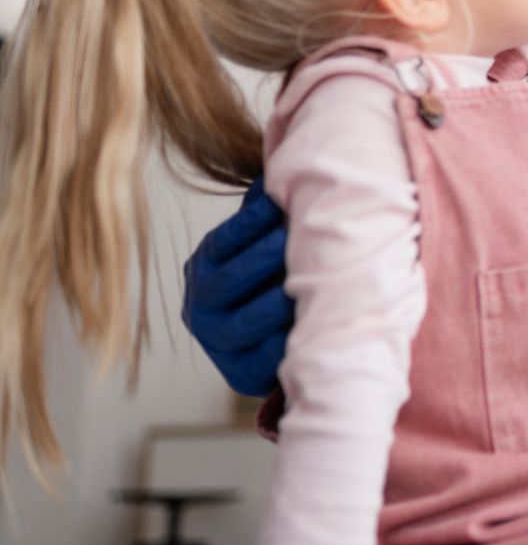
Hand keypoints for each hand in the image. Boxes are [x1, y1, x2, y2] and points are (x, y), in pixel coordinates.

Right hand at [181, 178, 293, 397]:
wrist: (271, 345)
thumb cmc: (271, 281)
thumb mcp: (260, 246)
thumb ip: (263, 216)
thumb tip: (275, 170)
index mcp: (204, 269)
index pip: (222, 242)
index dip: (248, 222)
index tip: (278, 200)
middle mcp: (201, 307)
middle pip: (229, 281)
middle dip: (265, 258)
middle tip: (295, 238)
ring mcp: (218, 344)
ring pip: (244, 322)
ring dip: (277, 302)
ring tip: (308, 282)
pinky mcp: (240, 374)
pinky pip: (264, 360)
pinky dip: (286, 344)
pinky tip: (310, 328)